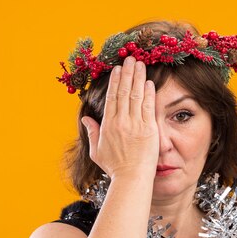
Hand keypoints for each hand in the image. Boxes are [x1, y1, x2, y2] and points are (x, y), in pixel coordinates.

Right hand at [81, 56, 158, 179]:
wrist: (131, 178)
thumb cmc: (115, 168)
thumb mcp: (97, 151)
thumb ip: (92, 133)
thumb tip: (87, 119)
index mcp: (108, 125)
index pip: (112, 97)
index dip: (115, 81)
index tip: (118, 69)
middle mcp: (121, 122)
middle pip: (124, 91)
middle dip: (127, 73)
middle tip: (130, 59)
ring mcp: (135, 125)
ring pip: (136, 95)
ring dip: (138, 77)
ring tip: (140, 64)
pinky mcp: (149, 129)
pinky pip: (148, 107)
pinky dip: (148, 93)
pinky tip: (149, 82)